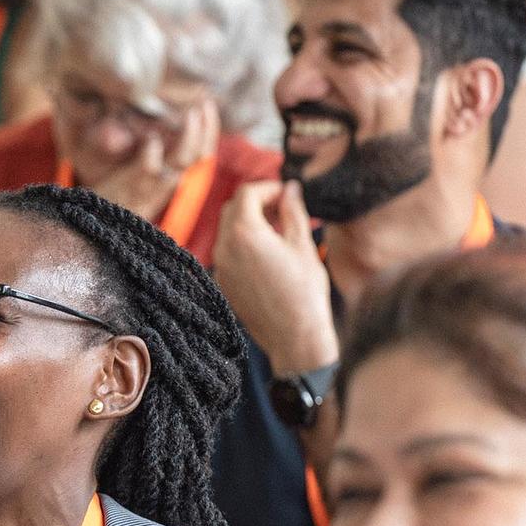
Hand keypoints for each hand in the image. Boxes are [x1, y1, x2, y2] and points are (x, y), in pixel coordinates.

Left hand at [85, 98, 219, 222]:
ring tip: (191, 114)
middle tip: (205, 104)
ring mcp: (150, 186)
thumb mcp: (136, 174)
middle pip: (198, 157)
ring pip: (179, 163)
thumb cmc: (113, 194)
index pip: (201, 154)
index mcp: (169, 178)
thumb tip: (157, 125)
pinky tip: (153, 139)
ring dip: (188, 138)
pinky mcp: (131, 188)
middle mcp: (165, 184)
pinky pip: (148, 170)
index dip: (209, 131)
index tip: (207, 106)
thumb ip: (148, 153)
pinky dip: (152, 153)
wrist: (92, 223)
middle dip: (206, 130)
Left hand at [212, 179, 338, 375]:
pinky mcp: (223, 283)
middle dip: (257, 202)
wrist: (294, 337)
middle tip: (283, 209)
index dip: (268, 188)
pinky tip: (268, 253)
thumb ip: (293, 210)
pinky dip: (243, 243)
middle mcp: (224, 248)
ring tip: (279, 230)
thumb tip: (291, 188)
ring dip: (249, 222)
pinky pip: (228, 252)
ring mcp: (221, 267)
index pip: (247, 193)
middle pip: (233, 208)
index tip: (286, 193)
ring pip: (228, 230)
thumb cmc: (304, 291)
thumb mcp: (302, 244)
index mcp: (244, 233)